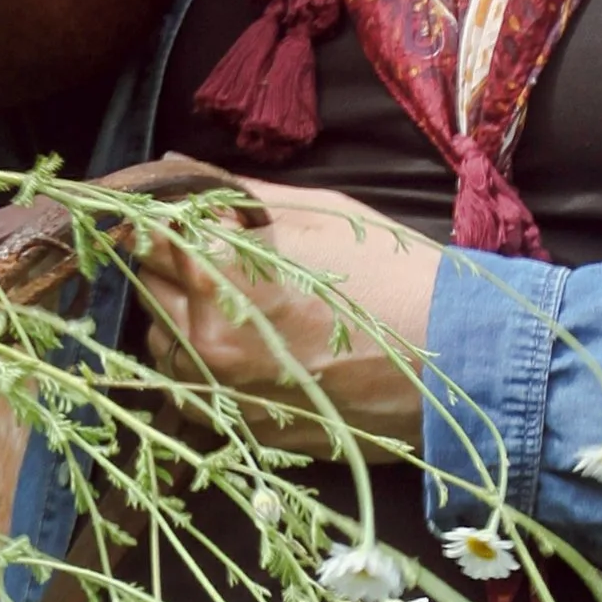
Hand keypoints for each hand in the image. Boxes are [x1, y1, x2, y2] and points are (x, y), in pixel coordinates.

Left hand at [131, 180, 442, 455]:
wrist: (454, 361)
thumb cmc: (391, 276)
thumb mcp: (319, 214)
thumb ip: (240, 195)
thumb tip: (183, 170)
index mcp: (219, 278)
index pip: (147, 240)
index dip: (164, 222)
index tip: (188, 218)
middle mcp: (205, 342)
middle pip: (149, 293)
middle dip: (172, 269)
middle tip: (219, 257)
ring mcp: (222, 394)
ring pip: (162, 350)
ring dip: (179, 321)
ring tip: (235, 306)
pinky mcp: (244, 430)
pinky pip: (192, 396)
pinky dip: (202, 371)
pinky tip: (245, 352)